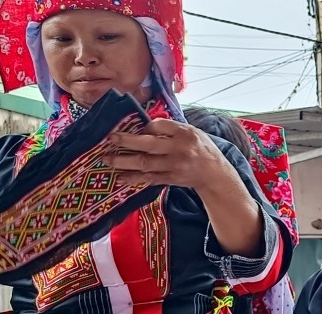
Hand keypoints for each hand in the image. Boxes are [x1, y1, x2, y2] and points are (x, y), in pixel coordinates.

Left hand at [103, 119, 238, 191]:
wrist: (214, 174)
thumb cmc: (201, 149)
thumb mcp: (192, 132)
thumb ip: (171, 128)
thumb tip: (146, 126)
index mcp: (185, 133)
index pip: (160, 125)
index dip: (146, 126)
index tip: (139, 129)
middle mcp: (179, 149)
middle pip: (149, 144)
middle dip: (127, 141)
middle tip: (111, 139)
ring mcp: (174, 166)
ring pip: (145, 163)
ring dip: (124, 162)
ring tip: (107, 159)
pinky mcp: (171, 179)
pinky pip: (148, 178)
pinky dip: (133, 178)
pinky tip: (120, 177)